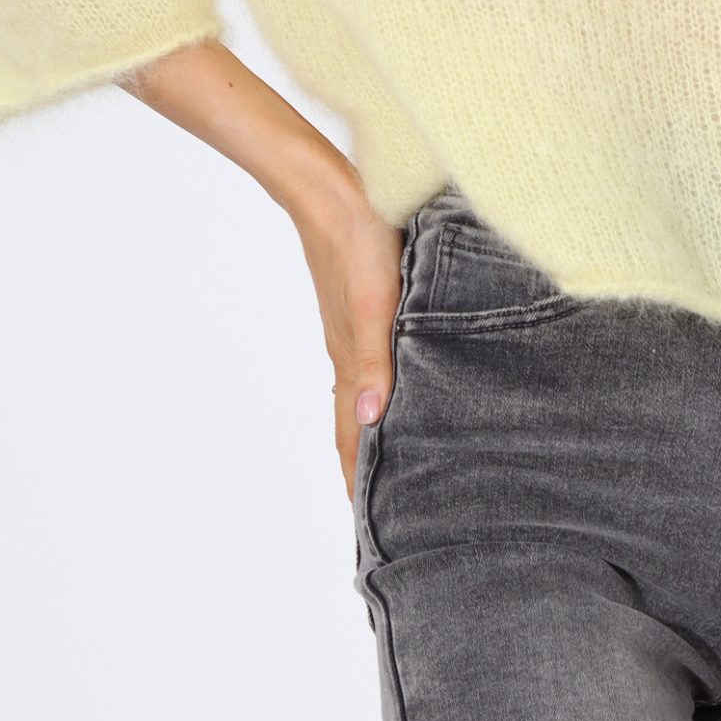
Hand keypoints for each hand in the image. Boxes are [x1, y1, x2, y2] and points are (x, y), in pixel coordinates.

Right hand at [287, 178, 403, 498]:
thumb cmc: (357, 243)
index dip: (356, 480)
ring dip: (371, 432)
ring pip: (361, 396)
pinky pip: (367, 365)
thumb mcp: (376, 304)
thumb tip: (372, 422)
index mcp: (351, 360)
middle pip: (353, 425)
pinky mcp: (360, 306)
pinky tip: (391, 388)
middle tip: (382, 510)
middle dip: (364, 468)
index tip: (367, 529)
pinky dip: (375, 392)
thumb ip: (374, 360)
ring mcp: (351, 331)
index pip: (351, 437)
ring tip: (389, 461)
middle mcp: (349, 354)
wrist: (330, 190)